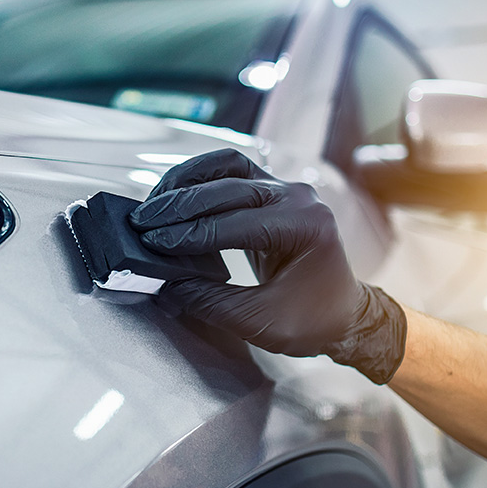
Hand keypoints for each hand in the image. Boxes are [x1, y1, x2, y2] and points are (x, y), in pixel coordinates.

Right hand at [128, 149, 406, 383]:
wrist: (342, 314)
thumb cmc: (312, 320)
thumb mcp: (259, 321)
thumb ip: (209, 301)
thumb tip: (165, 282)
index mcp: (305, 226)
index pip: (235, 223)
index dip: (189, 234)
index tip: (154, 244)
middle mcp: (298, 197)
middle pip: (228, 188)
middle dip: (180, 207)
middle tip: (144, 224)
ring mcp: (285, 188)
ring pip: (227, 166)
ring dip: (187, 180)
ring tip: (154, 203)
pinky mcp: (271, 189)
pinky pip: (231, 170)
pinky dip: (199, 177)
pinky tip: (174, 192)